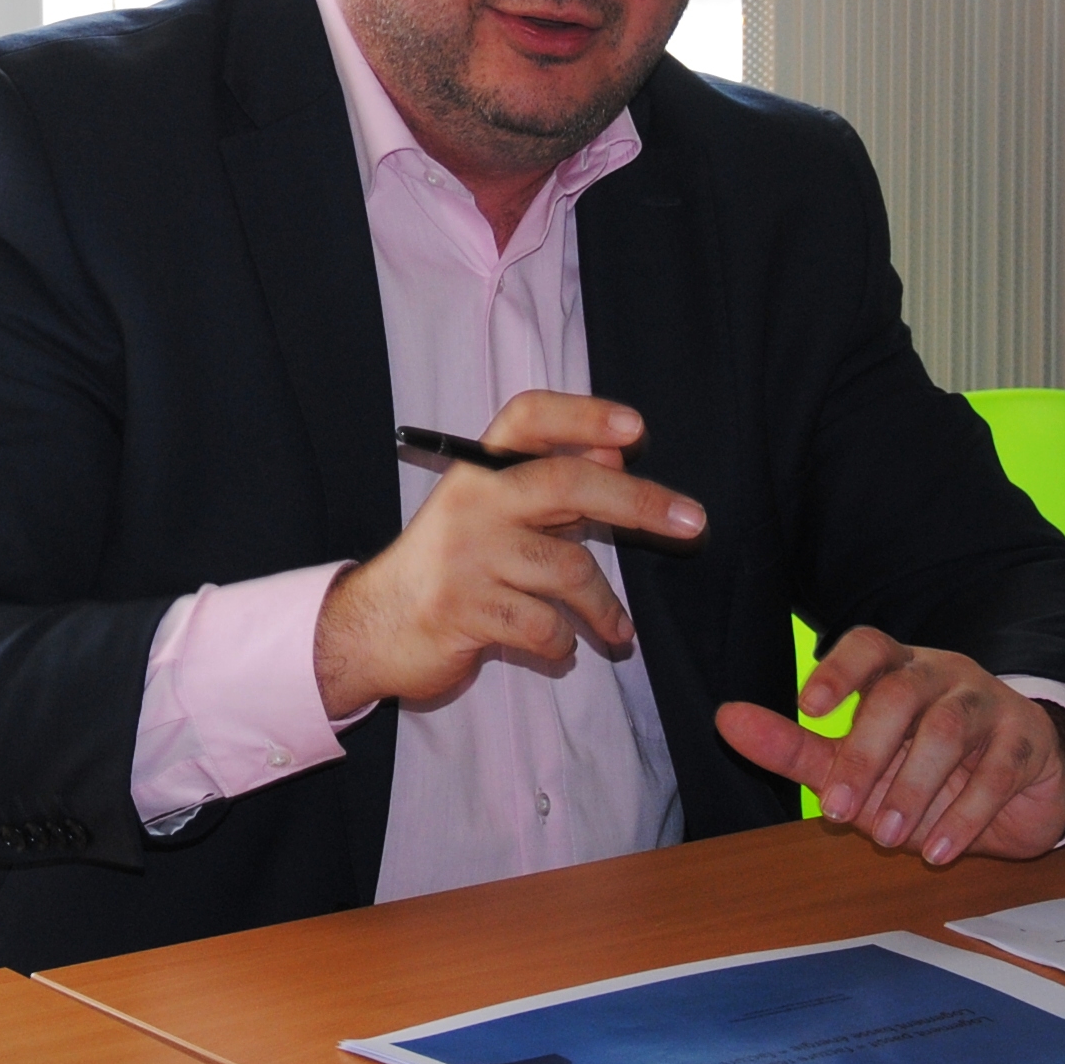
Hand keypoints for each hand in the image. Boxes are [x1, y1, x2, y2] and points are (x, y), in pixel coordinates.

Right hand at [313, 392, 704, 712]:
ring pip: (567, 569)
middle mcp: (472, 501)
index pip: (529, 418)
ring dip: (605, 608)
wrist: (372, 627)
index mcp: (478, 469)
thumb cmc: (449, 566)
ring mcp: (465, 556)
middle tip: (692, 523)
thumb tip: (617, 453)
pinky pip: (544, 627)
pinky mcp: (464, 611)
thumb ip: (550, 487)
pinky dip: (564, 644)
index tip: (636, 430)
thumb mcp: (493, 515)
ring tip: (618, 631)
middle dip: (637, 501)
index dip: (584, 415)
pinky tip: (562, 648)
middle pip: (565, 483)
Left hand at [716, 626, 1064, 864]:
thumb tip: (725, 719)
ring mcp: (989, 704)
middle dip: (865, 755)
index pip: (868, 646)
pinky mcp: (1027, 742)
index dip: (838, 670)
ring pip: (949, 731)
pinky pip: (998, 772)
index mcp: (897, 669)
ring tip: (890, 839)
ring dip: (913, 790)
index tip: (808, 708)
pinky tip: (941, 850)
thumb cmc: (921, 770)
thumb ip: (793, 744)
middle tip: (837, 811)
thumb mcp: (854, 763)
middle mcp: (943, 675)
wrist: (1018, 791)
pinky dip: (966, 815)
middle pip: (900, 695)